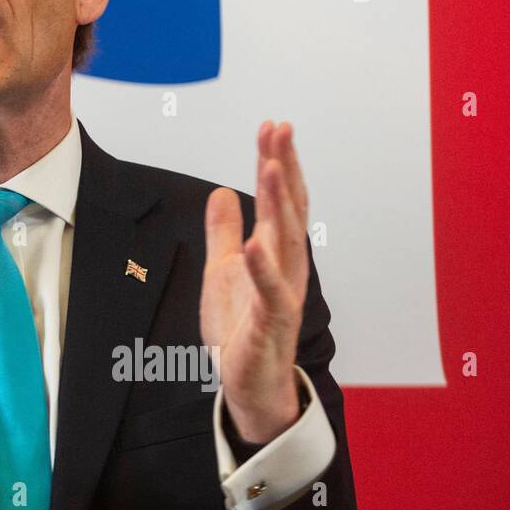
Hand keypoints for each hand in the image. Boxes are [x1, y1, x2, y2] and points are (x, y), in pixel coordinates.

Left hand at [200, 121, 309, 442]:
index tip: (272, 126)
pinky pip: (271, 291)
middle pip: (289, 208)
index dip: (276, 162)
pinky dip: (263, 267)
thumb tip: (220, 192)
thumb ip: (223, 232)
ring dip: (279, 203)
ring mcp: (282, 292)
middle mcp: (286, 266)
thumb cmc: (239, 328)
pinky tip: (254, 243)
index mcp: (274, 251)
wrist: (246, 383)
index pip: (279, 198)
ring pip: (287, 241)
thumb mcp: (222, 269)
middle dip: (284, 167)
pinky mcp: (271, 322)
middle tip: (280, 129)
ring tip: (270, 167)